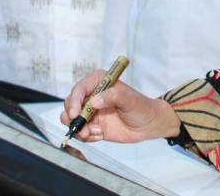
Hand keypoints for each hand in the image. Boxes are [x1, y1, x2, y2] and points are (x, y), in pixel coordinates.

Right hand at [61, 70, 180, 142]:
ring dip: (78, 128)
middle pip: (70, 104)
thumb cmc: (141, 107)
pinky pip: (80, 132)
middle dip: (73, 117)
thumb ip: (113, 97)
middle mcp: (93, 96)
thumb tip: (95, 101)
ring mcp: (91, 111)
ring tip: (93, 133)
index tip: (75, 113)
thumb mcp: (129, 100)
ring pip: (71, 119)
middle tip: (82, 127)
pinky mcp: (92, 125)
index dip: (74, 100)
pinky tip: (100, 135)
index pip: (80, 88)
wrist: (148, 125)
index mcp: (100, 82)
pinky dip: (86, 136)